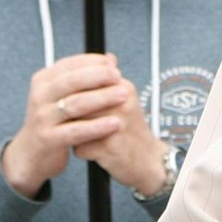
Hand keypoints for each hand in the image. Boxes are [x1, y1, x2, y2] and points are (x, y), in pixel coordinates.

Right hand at [0, 53, 130, 197]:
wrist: (32, 154)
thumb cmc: (53, 120)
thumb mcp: (64, 95)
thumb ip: (84, 77)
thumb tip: (111, 59)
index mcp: (43, 80)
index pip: (69, 64)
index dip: (93, 62)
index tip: (112, 64)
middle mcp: (40, 96)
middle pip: (72, 81)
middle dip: (99, 76)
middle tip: (119, 76)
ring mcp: (42, 118)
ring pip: (75, 104)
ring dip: (103, 98)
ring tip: (123, 96)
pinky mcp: (47, 139)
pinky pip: (76, 131)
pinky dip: (97, 126)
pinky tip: (114, 123)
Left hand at [71, 72, 170, 196]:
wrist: (149, 160)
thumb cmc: (130, 130)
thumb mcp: (124, 100)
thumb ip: (106, 83)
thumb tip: (97, 60)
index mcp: (123, 87)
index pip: (86, 81)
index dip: (73, 94)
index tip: (73, 103)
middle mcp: (121, 103)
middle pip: (77, 102)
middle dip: (71, 115)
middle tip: (77, 122)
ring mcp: (116, 125)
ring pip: (76, 124)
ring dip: (75, 132)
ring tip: (88, 136)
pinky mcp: (110, 147)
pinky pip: (80, 147)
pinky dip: (83, 152)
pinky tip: (96, 151)